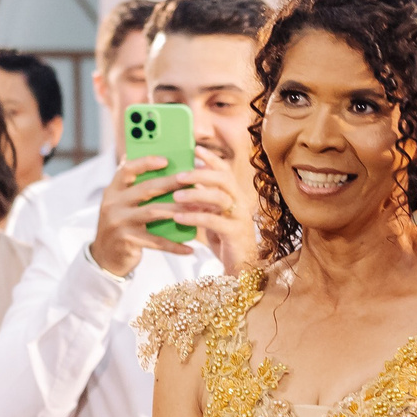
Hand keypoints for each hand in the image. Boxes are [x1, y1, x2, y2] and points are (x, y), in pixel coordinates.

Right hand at [89, 154, 213, 276]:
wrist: (105, 257)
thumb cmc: (122, 225)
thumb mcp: (122, 204)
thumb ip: (135, 187)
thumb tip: (157, 161)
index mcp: (113, 190)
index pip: (127, 170)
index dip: (146, 163)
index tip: (166, 160)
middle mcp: (114, 204)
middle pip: (146, 189)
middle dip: (171, 183)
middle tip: (192, 180)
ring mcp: (119, 222)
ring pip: (153, 212)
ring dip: (178, 210)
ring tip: (199, 210)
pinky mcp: (127, 240)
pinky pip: (156, 241)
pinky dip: (174, 245)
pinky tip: (189, 248)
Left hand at [174, 152, 260, 271]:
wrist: (240, 268)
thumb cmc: (224, 239)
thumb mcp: (211, 215)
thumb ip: (202, 200)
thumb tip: (183, 183)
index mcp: (235, 196)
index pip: (225, 171)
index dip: (211, 159)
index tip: (195, 148)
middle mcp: (240, 203)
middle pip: (224, 179)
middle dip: (200, 174)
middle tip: (179, 176)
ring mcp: (240, 218)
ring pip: (220, 198)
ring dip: (195, 195)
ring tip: (175, 196)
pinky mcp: (235, 234)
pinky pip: (213, 221)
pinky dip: (194, 217)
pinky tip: (178, 217)